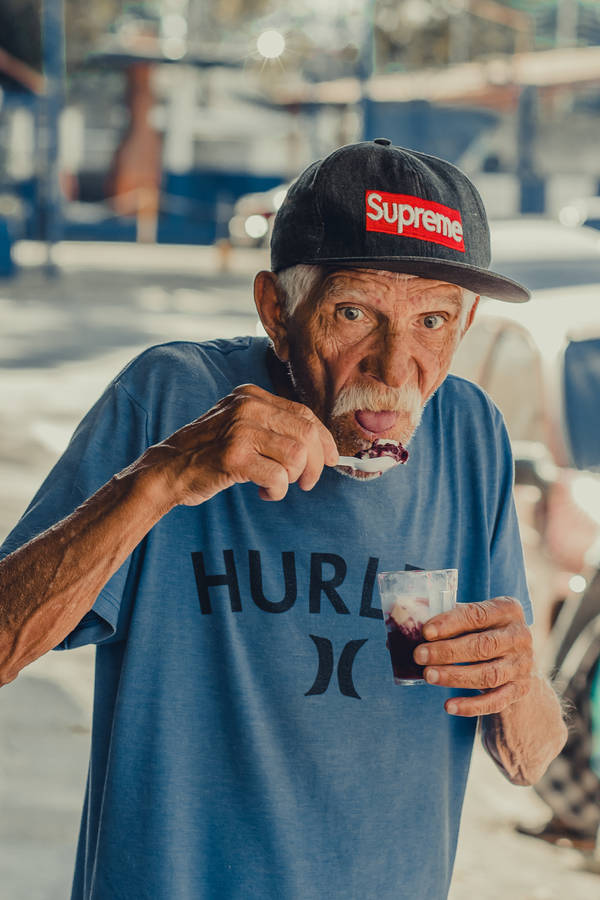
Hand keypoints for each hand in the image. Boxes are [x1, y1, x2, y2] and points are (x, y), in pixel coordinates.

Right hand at [137, 384, 338, 506]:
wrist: (167, 470)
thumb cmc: (208, 453)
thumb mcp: (240, 426)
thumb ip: (273, 426)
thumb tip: (321, 446)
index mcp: (252, 396)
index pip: (304, 414)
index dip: (324, 440)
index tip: (331, 460)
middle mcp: (247, 407)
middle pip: (306, 435)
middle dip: (315, 465)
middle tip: (307, 483)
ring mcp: (239, 430)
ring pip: (296, 457)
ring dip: (293, 479)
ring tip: (276, 485)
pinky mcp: (233, 456)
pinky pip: (278, 477)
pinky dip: (277, 491)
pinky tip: (262, 492)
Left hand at [413, 597, 533, 716]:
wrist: (514, 660)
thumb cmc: (482, 632)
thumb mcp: (470, 619)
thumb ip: (444, 618)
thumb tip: (404, 623)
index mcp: (507, 609)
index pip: (478, 614)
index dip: (450, 623)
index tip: (426, 632)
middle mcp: (520, 636)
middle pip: (483, 645)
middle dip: (448, 651)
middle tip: (420, 656)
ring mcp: (522, 665)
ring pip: (489, 674)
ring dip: (455, 676)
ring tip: (428, 676)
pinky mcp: (521, 689)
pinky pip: (496, 701)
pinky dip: (471, 705)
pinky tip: (448, 705)